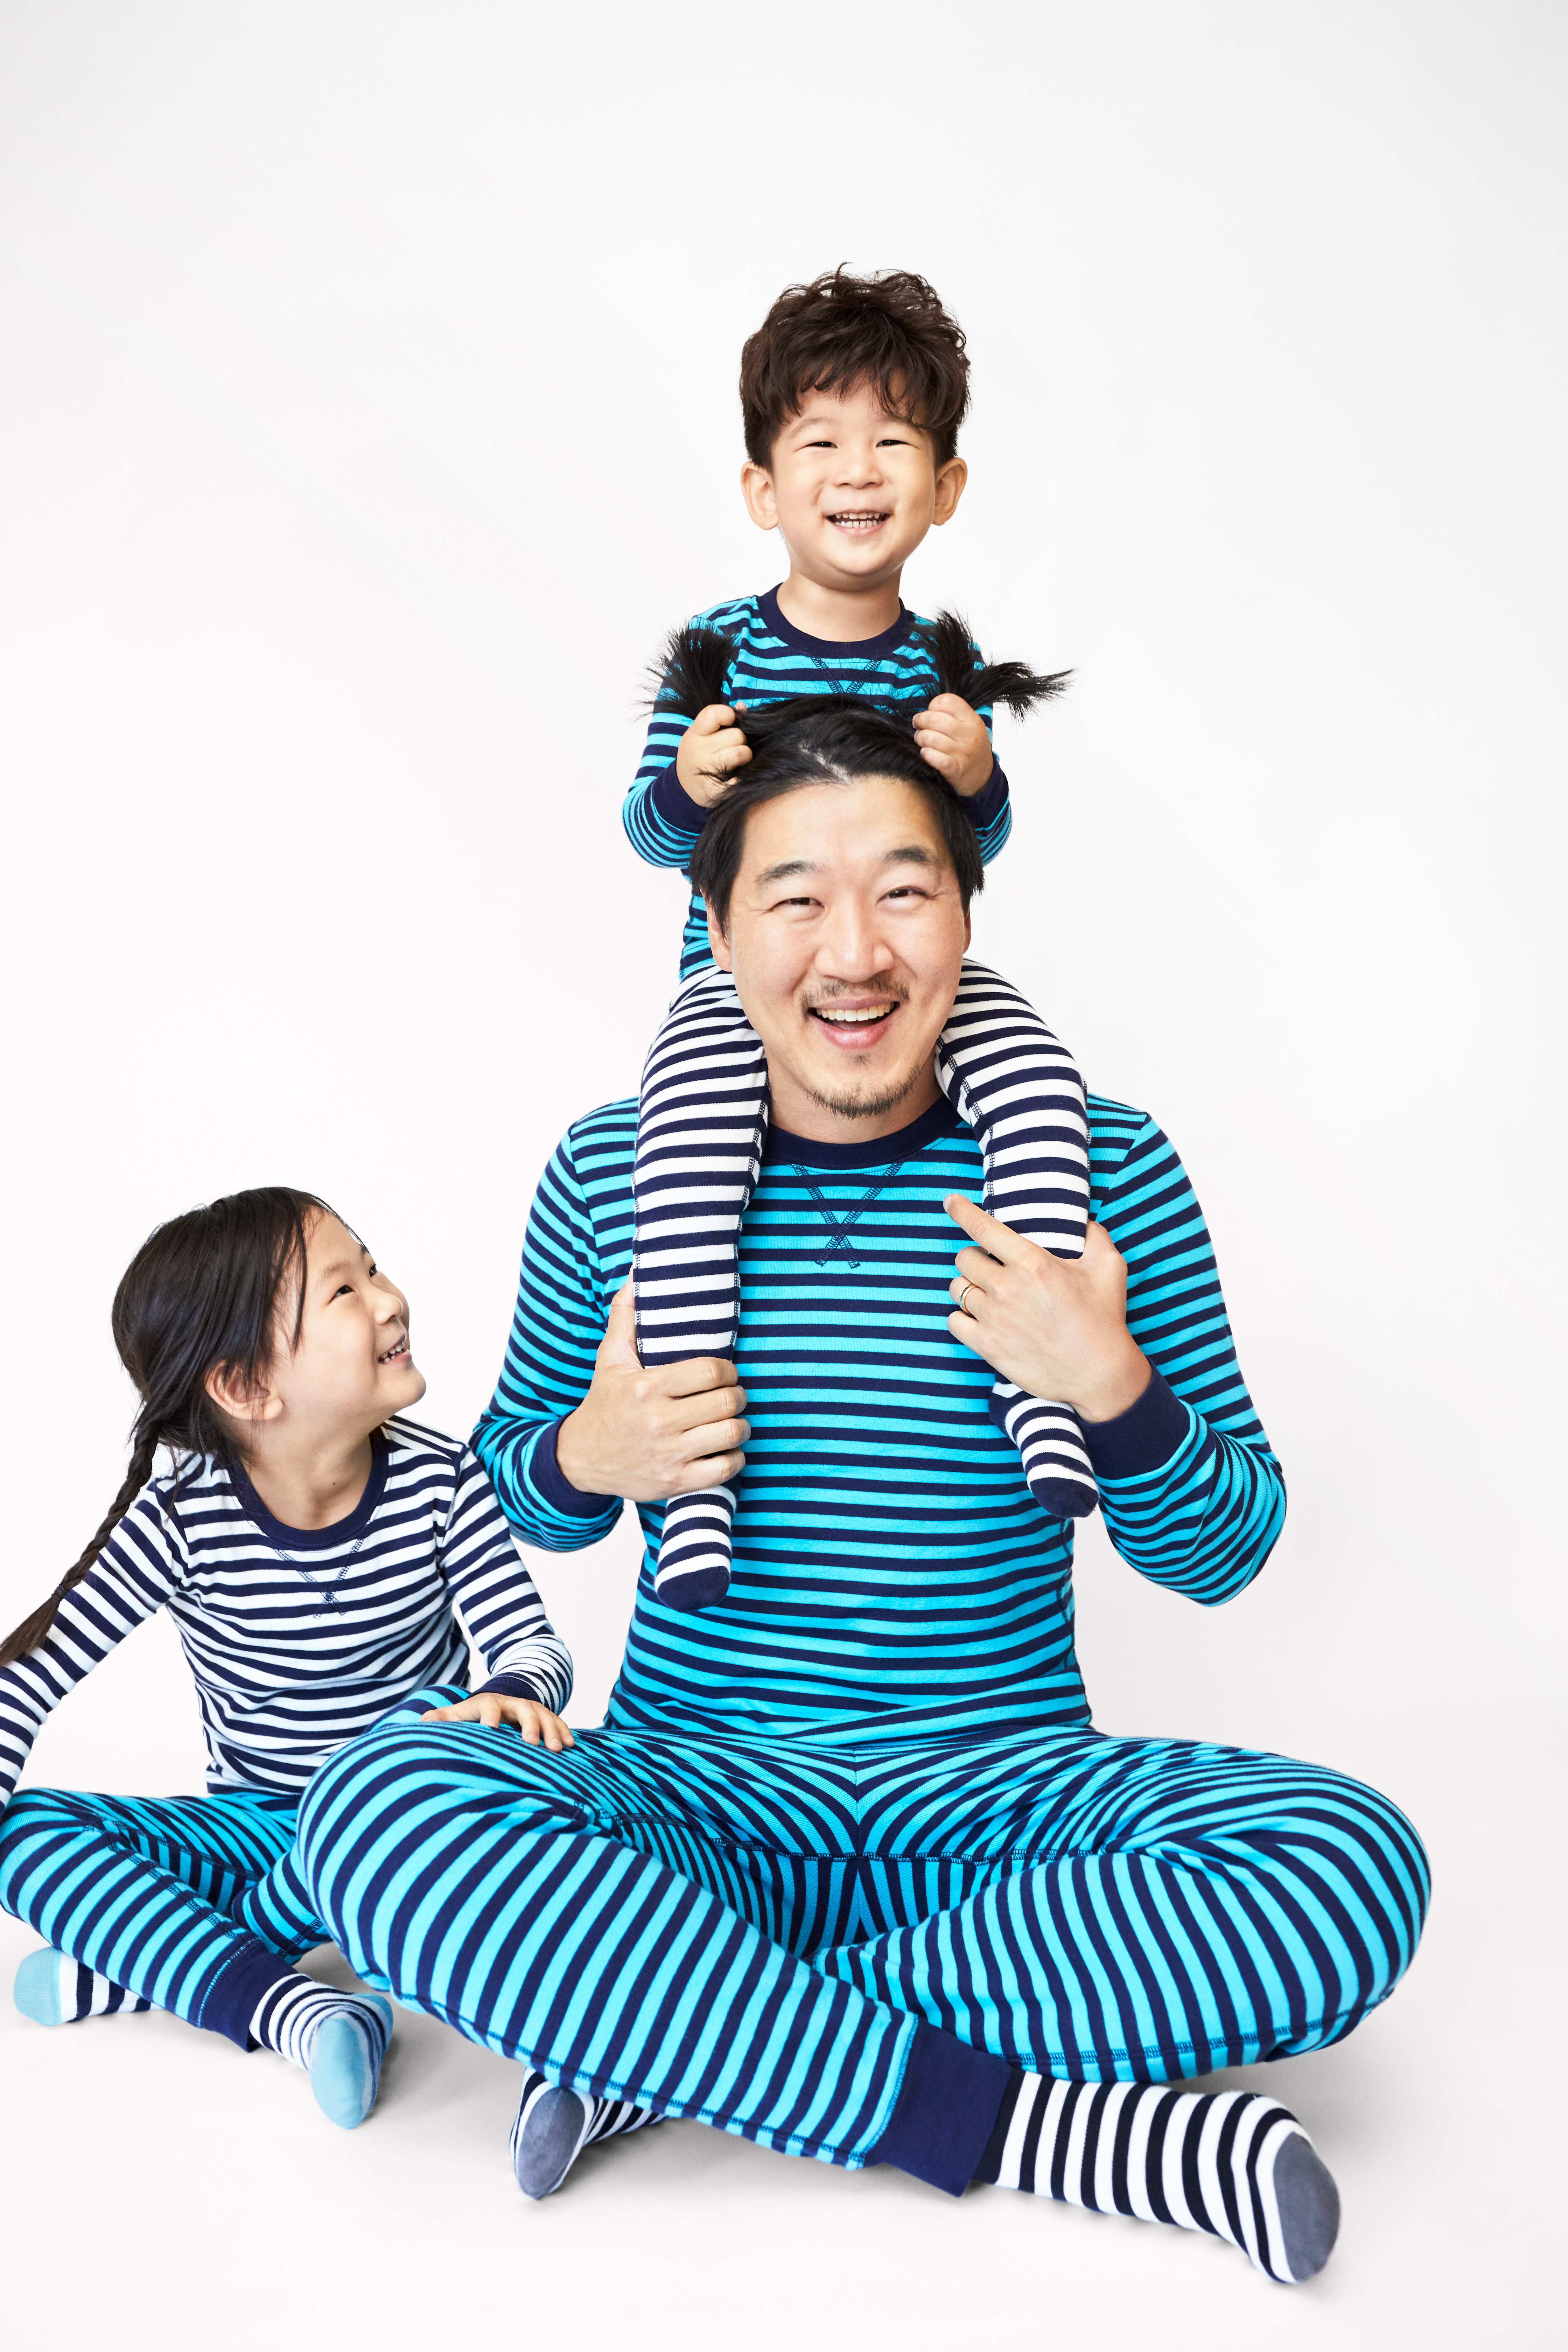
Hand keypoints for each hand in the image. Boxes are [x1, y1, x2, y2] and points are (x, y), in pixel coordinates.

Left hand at [419, 1693, 575, 1749]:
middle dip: (529, 1724)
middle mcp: (510, 1703)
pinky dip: (564, 1731)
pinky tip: (571, 1746)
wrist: (495, 1704)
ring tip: (557, 1750)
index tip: (491, 1730)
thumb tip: (423, 1721)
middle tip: (532, 1743)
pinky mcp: (543, 1717)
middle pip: (522, 1708)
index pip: (487, 1705)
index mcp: (486, 1703)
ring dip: (551, 1730)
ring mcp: (529, 1709)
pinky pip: (557, 1721)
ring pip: (544, 1714)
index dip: (489, 1715)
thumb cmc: (471, 1717)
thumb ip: (441, 1719)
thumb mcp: (456, 1716)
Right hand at [554, 1281, 749, 1501]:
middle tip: (733, 1395)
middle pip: (726, 1402)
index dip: (728, 1370)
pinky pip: (725, 1470)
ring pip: (731, 1434)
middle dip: (738, 1396)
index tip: (726, 1372)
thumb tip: (637, 1273)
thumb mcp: (610, 1358)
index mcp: (645, 1387)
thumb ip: (626, 1314)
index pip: (710, 1370)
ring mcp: (669, 1455)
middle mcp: (658, 1421)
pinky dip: (733, 1458)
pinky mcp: (675, 1482)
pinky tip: (725, 1449)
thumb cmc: (604, 1402)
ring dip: (740, 1426)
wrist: (581, 1459)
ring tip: (733, 1421)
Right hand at [676, 703, 750, 808]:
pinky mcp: (714, 790)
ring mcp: (705, 770)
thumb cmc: (699, 755)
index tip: (730, 723)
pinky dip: (741, 778)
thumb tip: (742, 707)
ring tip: (737, 761)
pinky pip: (738, 779)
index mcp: (695, 733)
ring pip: (740, 753)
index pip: (714, 714)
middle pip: (737, 735)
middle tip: (733, 747)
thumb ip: (721, 719)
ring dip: (745, 757)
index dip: (729, 715)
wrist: (684, 788)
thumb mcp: (703, 734)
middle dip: (741, 740)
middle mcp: (697, 750)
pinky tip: (735, 777)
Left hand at [912, 694, 994, 796]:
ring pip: (930, 738)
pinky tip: (926, 753)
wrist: (984, 777)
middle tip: (918, 725)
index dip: (933, 705)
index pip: (947, 701)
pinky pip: (933, 757)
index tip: (930, 712)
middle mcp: (969, 735)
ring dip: (920, 738)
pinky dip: (926, 754)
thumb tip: (929, 709)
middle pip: (934, 719)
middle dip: (920, 721)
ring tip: (921, 740)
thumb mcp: (971, 726)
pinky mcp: (955, 769)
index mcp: (972, 720)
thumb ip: (955, 715)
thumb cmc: (972, 748)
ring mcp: (963, 753)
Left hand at [944, 1196, 1150, 1422]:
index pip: (983, 1227)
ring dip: (968, 1285)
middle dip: (976, 1256)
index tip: (950, 1201)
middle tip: (993, 1266)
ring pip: (957, 1288)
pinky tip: (977, 1318)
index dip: (962, 1210)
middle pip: (964, 1257)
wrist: (1100, 1374)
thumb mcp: (1110, 1268)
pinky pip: (954, 1321)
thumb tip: (1084, 1223)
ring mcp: (994, 1319)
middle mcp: (1006, 1288)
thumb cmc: (1104, 1319)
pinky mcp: (987, 1347)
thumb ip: (1094, 1237)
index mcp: (1031, 1263)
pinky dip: (961, 1317)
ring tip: (988, 1293)